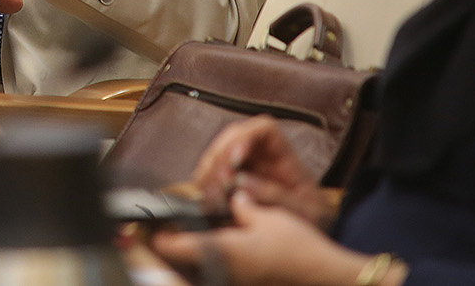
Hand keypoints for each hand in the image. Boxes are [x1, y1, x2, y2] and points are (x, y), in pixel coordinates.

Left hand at [152, 191, 374, 285]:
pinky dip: (210, 261)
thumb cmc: (296, 247)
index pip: (176, 248)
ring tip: (185, 237)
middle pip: (184, 262)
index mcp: (224, 251)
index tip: (150, 225)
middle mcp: (224, 271)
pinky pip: (218, 272)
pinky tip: (217, 247)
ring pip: (201, 269)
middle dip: (172, 247)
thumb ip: (243, 207)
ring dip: (191, 255)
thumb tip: (232, 198)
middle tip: (165, 230)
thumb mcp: (268, 217)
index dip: (159, 236)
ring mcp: (235, 281)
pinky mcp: (247, 283)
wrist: (324, 276)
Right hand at [193, 116, 331, 226]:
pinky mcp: (235, 183)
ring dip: (209, 170)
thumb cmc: (315, 222)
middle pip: (234, 137)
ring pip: (220, 153)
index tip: (235, 159)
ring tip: (208, 194)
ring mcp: (248, 168)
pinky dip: (206, 181)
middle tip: (218, 183)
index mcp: (286, 157)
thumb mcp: (305, 212)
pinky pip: (214, 172)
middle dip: (221, 155)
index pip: (264, 130)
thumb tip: (241, 182)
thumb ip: (276, 197)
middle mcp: (265, 157)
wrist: (314, 242)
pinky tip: (204, 197)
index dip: (246, 137)